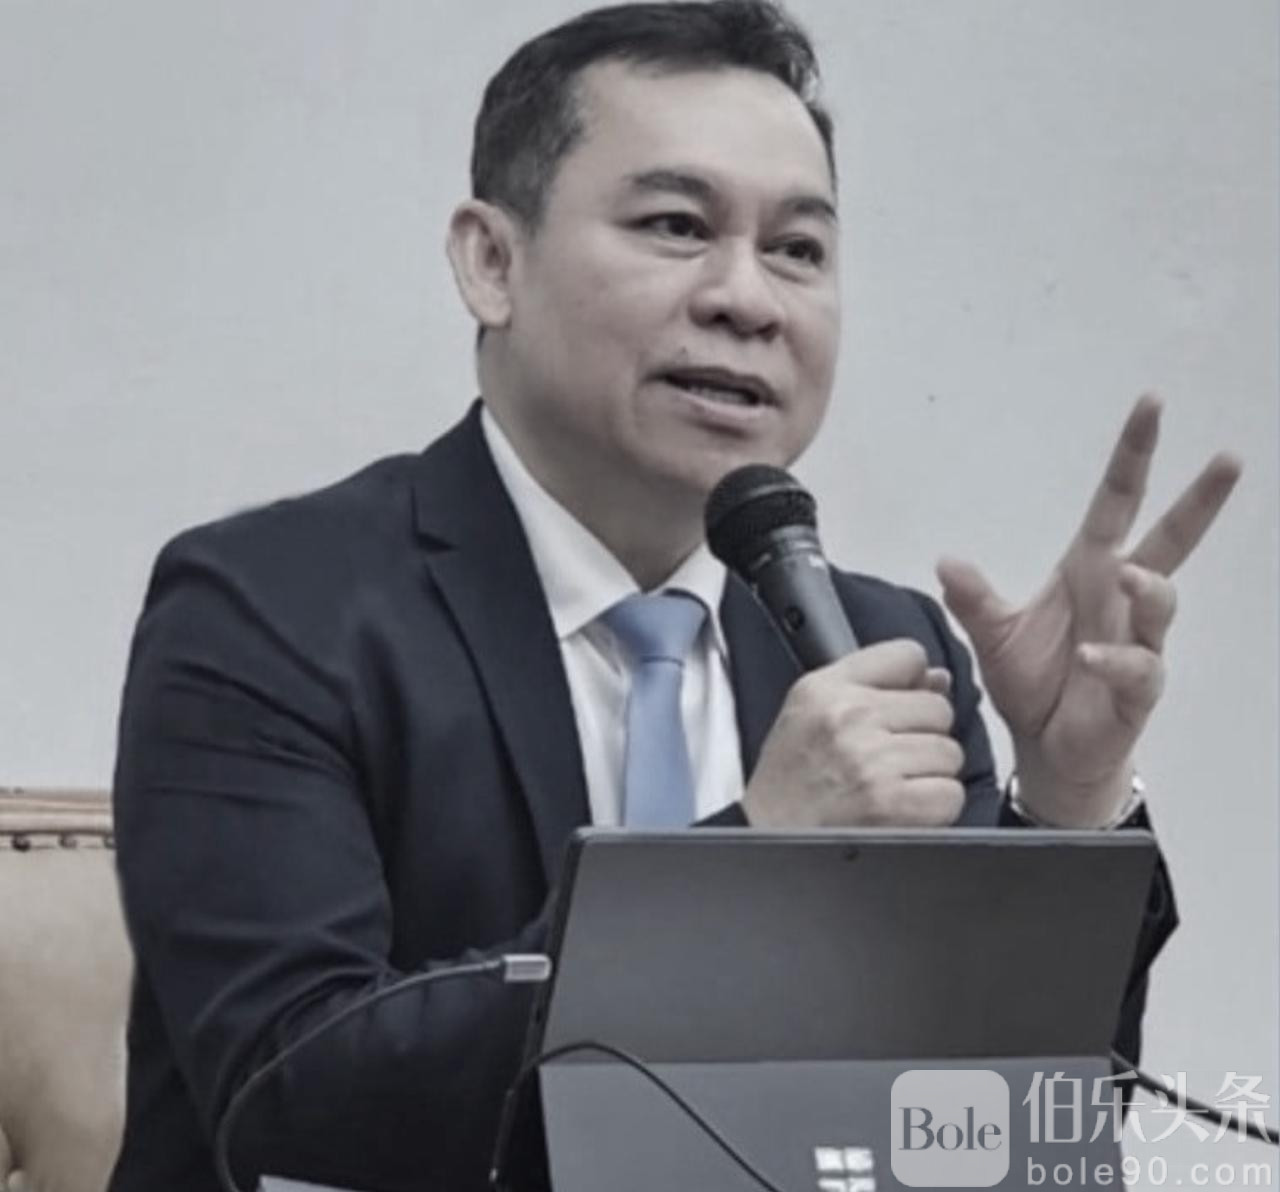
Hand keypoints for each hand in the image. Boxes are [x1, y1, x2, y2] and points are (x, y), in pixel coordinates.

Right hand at [742, 639, 963, 828]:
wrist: (767, 839)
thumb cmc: (790, 779)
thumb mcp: (810, 713)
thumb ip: (873, 685)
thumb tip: (938, 678)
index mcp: (826, 688)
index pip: (908, 655)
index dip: (912, 684)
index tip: (896, 709)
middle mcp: (849, 717)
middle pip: (939, 708)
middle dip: (922, 735)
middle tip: (886, 759)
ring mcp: (871, 761)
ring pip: (950, 752)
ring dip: (929, 775)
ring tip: (890, 786)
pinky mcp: (891, 803)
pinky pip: (951, 793)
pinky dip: (934, 808)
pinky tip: (901, 810)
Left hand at [936, 395, 1240, 826]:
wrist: (1045, 747)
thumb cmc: (1031, 682)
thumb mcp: (992, 635)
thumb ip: (973, 599)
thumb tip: (946, 560)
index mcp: (1088, 571)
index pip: (1118, 502)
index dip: (1134, 456)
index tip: (1152, 405)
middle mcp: (1120, 597)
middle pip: (1170, 539)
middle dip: (1198, 500)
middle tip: (1227, 458)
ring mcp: (1137, 641)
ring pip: (1162, 600)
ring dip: (1149, 587)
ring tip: (1130, 575)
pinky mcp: (1139, 688)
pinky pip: (1139, 666)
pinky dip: (1117, 659)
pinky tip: (1092, 657)